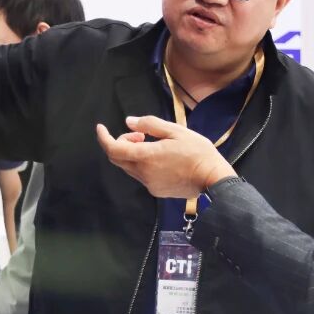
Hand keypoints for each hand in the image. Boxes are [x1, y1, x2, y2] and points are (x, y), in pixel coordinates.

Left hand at [96, 115, 234, 198]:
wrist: (212, 179)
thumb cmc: (197, 152)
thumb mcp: (175, 131)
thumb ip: (149, 125)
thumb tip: (128, 122)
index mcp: (147, 156)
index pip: (114, 148)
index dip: (104, 137)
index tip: (101, 127)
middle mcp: (143, 173)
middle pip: (118, 158)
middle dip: (121, 143)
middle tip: (139, 134)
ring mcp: (149, 184)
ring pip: (128, 167)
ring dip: (132, 153)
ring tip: (152, 144)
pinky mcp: (156, 191)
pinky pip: (141, 175)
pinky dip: (141, 163)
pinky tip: (160, 158)